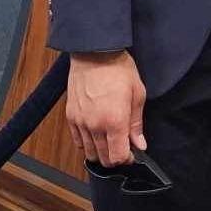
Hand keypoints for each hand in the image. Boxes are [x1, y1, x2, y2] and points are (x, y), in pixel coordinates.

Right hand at [67, 51, 146, 166]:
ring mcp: (81, 122)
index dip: (127, 159)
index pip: (118, 157)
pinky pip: (77, 141)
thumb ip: (137, 123)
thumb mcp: (137, 93)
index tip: (131, 152)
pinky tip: (95, 133)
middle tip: (122, 145)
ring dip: (100, 152)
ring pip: (90, 153)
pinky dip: (87, 143)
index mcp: (115, 121)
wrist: (94, 51)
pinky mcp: (71, 116)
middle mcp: (95, 126)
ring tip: (108, 139)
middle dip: (115, 157)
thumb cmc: (118, 68)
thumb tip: (139, 144)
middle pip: (104, 159)